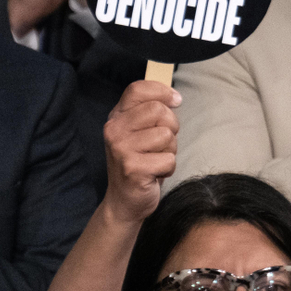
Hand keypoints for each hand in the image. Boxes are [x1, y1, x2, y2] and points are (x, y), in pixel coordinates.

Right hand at [102, 80, 180, 223]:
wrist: (124, 201)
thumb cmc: (139, 163)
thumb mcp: (139, 133)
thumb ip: (150, 113)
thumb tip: (175, 97)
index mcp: (116, 117)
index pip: (138, 89)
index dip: (162, 91)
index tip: (176, 101)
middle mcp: (114, 130)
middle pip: (158, 111)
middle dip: (171, 127)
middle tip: (163, 143)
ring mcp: (121, 149)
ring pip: (166, 135)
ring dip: (170, 150)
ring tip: (156, 160)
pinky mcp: (133, 168)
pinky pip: (169, 159)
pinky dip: (168, 168)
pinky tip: (155, 173)